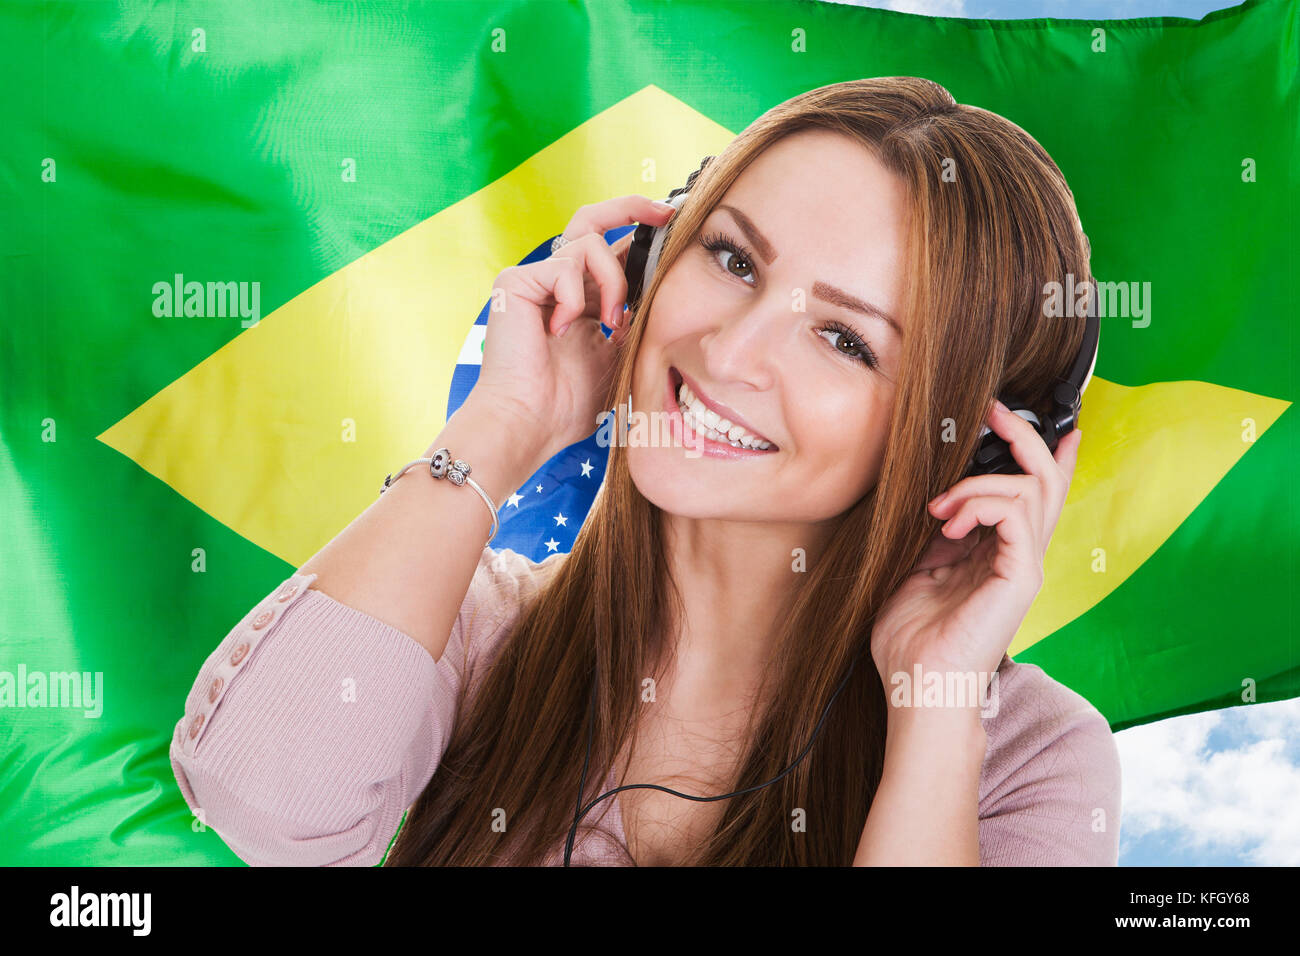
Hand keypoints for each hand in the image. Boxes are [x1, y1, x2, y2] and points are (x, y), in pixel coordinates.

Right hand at [467, 196, 676, 460]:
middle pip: (592, 222)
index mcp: (582, 300)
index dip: (640, 234)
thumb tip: (665, 283)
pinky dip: (575, 299)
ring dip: (612, 282)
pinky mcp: (515, 282)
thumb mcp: (620, 353)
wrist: (530, 422)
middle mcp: (557, 285)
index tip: (675, 225)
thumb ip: (635, 316)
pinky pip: (563, 266)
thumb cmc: (569, 403)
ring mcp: (535, 282)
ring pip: (589, 244)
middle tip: (666, 213)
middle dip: (631, 207)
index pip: (611, 252)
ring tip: (610, 322)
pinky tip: (562, 331)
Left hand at [869, 400, 1082, 702]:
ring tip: (940, 507)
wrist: (916, 684)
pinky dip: (979, 503)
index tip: (1019, 417)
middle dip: (1023, 437)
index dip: (1038, 455)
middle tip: (993, 409)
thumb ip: (933, 535)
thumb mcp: (914, 570)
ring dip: (978, 481)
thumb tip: (933, 499)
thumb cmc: (910, 640)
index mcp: (996, 554)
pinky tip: (947, 522)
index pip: (1031, 496)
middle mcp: (1018, 556)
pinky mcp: (1020, 577)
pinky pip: (1016, 513)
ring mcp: (1024, 566)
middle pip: (1045, 481)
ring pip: (1032, 488)